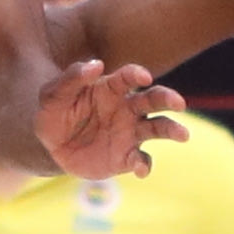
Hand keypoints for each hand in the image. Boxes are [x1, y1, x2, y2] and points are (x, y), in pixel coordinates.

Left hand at [35, 59, 188, 179]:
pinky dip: (144, 164)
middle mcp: (126, 108)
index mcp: (109, 89)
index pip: (128, 77)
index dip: (137, 74)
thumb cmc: (53, 114)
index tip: (143, 76)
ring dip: (172, 129)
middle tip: (178, 103)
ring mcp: (129, 133)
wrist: (50, 148)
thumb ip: (72, 78)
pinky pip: (143, 160)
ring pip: (158, 127)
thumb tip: (96, 64)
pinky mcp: (127, 157)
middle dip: (168, 98)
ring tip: (182, 134)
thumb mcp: (52, 95)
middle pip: (153, 99)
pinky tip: (138, 168)